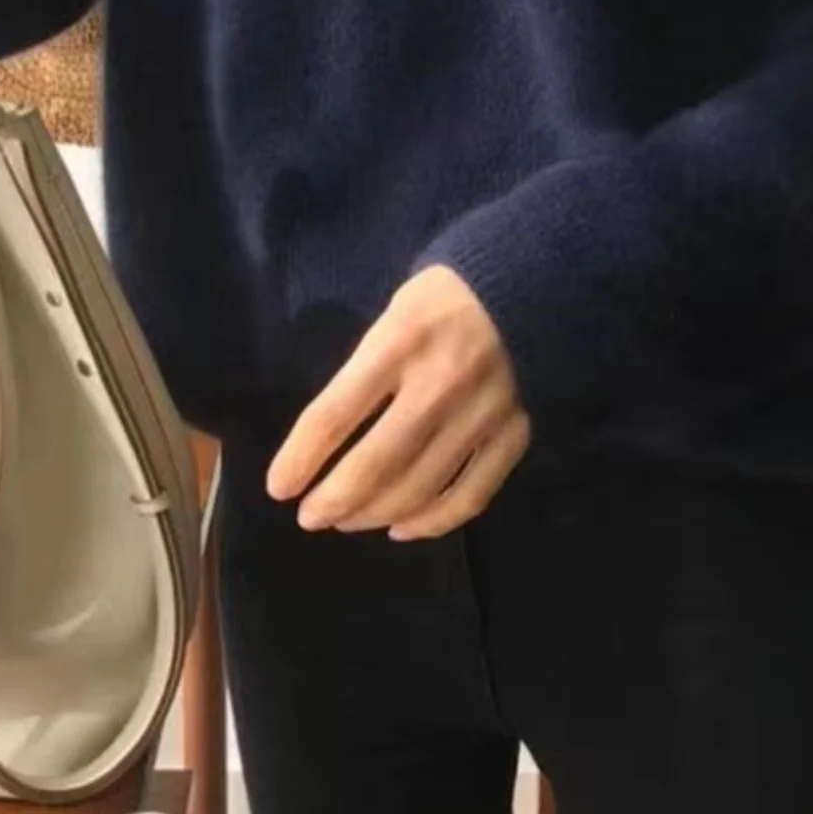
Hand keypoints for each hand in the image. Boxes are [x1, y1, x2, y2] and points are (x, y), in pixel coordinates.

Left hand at [266, 266, 530, 540]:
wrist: (533, 286)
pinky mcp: (514, 436)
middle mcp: (438, 384)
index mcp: (399, 343)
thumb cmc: (448, 297)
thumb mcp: (395, 312)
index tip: (279, 487)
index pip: (334, 415)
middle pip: (375, 464)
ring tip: (348, 521)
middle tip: (310, 517)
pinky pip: (469, 496)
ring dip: (374, 515)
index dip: (299, 459)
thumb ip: (367, 368)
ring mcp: (481, 415)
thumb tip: (331, 437)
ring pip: (418, 489)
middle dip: (333, 500)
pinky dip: (432, 523)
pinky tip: (403, 528)